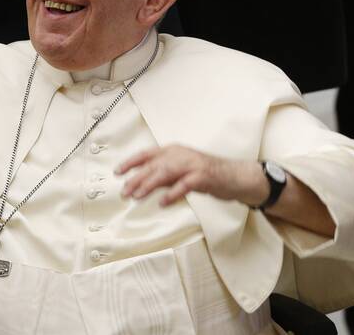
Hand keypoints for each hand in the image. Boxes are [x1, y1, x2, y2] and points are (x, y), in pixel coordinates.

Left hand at [116, 144, 268, 206]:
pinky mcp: (203, 176)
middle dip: (136, 179)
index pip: (147, 154)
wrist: (235, 177)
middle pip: (153, 165)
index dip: (131, 162)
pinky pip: (184, 185)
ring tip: (137, 197)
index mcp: (173, 151)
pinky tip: (162, 203)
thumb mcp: (180, 173)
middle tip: (124, 192)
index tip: (118, 172)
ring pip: (165, 172)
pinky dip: (172, 194)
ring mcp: (192, 164)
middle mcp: (181, 154)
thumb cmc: (206, 175)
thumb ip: (163, 176)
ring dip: (149, 185)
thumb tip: (141, 184)